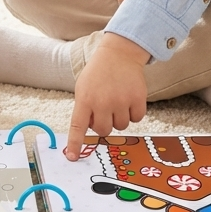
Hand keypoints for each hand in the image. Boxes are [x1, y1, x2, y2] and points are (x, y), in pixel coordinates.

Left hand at [65, 32, 150, 159]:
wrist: (119, 54)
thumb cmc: (98, 73)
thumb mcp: (84, 87)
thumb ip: (85, 108)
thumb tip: (92, 129)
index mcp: (85, 99)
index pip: (77, 126)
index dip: (75, 143)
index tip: (72, 157)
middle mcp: (102, 102)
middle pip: (103, 131)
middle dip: (104, 124)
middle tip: (105, 109)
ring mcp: (121, 100)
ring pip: (121, 127)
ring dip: (119, 117)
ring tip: (117, 100)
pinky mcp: (138, 99)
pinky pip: (137, 119)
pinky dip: (134, 112)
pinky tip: (129, 99)